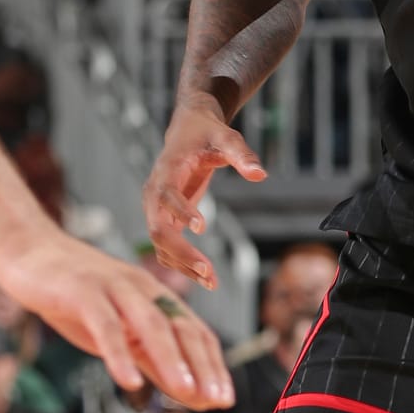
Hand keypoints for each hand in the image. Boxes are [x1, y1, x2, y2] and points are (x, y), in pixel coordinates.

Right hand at [0, 225, 233, 409]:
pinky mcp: (82, 291)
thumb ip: (151, 360)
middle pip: (181, 328)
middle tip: (215, 399)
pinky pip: (106, 325)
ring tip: (185, 391)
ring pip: (150, 324)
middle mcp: (142, 290)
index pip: (195, 333)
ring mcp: (113, 288)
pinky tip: (127, 381)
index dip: (213, 366)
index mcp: (155, 299)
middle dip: (202, 366)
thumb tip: (187, 392)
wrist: (29, 252)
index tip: (225, 399)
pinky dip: (119, 354)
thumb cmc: (74, 295)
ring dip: (171, 359)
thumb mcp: (119, 333)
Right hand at [143, 97, 267, 288]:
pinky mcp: (164, 219)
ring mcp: (155, 209)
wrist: (188, 130)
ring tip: (212, 282)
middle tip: (208, 271)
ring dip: (183, 265)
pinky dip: (183, 265)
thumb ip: (241, 154)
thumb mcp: (226, 137)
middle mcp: (154, 193)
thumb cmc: (206, 132)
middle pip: (158, 229)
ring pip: (161, 245)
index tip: (202, 227)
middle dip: (181, 252)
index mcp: (166, 170)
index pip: (165, 194)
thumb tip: (260, 174)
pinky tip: (206, 279)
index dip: (180, 211)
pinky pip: (167, 248)